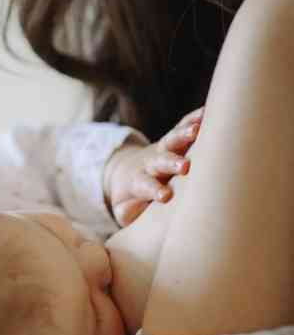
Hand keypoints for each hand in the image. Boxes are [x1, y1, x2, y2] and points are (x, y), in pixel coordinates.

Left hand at [104, 107, 203, 226]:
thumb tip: (143, 223)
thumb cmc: (133, 199)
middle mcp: (151, 163)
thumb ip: (132, 215)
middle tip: (184, 166)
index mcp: (138, 182)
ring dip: (184, 135)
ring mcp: (163, 149)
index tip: (165, 196)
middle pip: (160, 161)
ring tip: (198, 129)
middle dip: (172, 162)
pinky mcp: (173, 139)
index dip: (154, 189)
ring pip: (172, 140)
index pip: (146, 185)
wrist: (127, 173)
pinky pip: (183, 125)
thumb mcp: (126, 211)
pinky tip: (207, 111)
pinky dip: (194, 118)